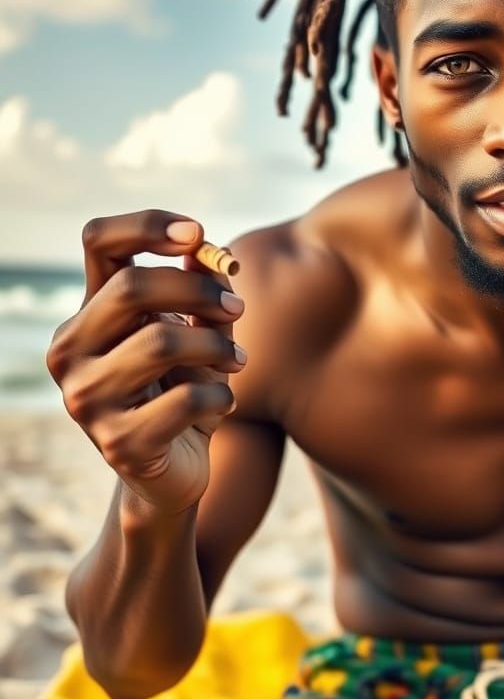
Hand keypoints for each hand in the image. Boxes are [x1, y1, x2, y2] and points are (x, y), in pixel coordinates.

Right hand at [46, 210, 246, 515]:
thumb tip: (209, 248)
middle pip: (132, 288)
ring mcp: (86, 399)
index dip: (147, 225)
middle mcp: (70, 351)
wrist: (174, 472)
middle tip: (238, 309)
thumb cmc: (184, 391)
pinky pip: (186, 399)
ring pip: (161, 342)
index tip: (197, 233)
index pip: (99, 242)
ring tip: (237, 360)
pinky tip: (224, 406)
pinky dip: (221, 397)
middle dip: (199, 291)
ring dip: (216, 347)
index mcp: (88, 315)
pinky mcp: (118, 442)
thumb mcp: (197, 334)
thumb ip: (200, 291)